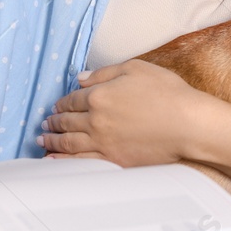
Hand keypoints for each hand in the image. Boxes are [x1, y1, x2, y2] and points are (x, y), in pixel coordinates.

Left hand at [39, 59, 203, 166]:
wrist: (188, 124)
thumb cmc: (167, 93)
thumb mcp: (135, 69)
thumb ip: (104, 73)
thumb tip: (80, 78)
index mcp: (99, 95)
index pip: (72, 100)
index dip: (61, 103)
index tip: (55, 107)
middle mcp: (96, 120)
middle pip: (67, 122)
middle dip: (53, 123)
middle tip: (45, 124)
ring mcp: (103, 143)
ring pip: (69, 143)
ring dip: (52, 141)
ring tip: (42, 140)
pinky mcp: (114, 160)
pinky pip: (81, 161)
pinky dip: (63, 160)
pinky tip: (54, 160)